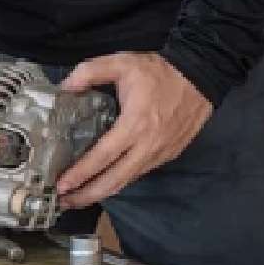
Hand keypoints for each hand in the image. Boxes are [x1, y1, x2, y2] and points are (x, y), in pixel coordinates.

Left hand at [56, 52, 212, 209]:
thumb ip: (90, 71)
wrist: (201, 76)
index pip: (103, 156)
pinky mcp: (169, 155)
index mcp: (135, 124)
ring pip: (128, 180)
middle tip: (65, 202)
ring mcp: (160, 153)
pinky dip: (120, 182)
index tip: (62, 185)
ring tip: (79, 197)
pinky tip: (104, 182)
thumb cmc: (159, 71)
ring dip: (103, 192)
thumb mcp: (122, 62)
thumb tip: (65, 86)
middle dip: (88, 195)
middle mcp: (148, 146)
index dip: (82, 173)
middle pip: (115, 180)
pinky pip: (139, 174)